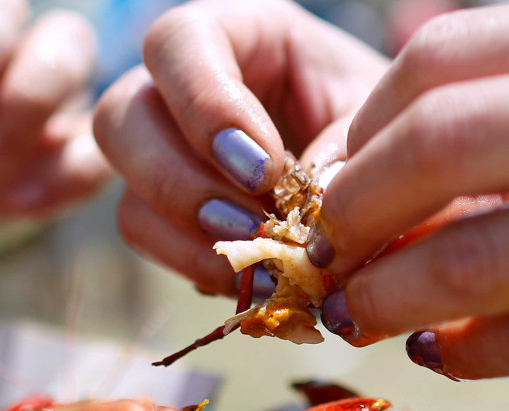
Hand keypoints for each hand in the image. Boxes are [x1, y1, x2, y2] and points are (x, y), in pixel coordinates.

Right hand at [93, 0, 388, 295]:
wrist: (386, 173)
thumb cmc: (383, 127)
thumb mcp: (377, 124)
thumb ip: (344, 155)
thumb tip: (303, 225)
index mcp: (236, 36)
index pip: (179, 42)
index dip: (205, 106)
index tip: (264, 170)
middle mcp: (179, 88)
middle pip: (121, 115)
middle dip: (179, 182)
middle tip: (249, 227)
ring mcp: (164, 149)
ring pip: (124, 184)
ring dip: (184, 233)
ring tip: (258, 263)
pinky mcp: (164, 206)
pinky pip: (144, 233)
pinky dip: (191, 262)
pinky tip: (249, 277)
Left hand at [310, 0, 508, 377]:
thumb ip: (502, 116)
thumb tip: (346, 169)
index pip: (443, 62)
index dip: (357, 130)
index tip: (318, 184)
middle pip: (446, 144)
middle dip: (355, 212)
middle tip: (321, 257)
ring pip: (492, 250)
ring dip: (394, 294)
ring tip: (355, 316)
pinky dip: (481, 351)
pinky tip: (442, 352)